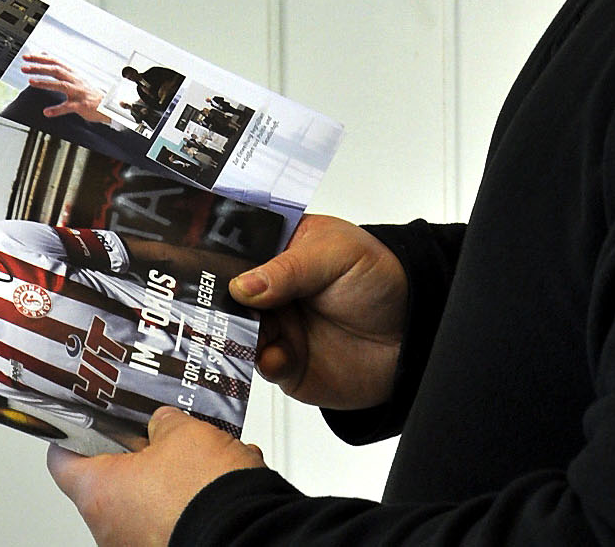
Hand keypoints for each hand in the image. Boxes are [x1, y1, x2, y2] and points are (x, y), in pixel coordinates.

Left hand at [21, 54, 105, 122]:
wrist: (106, 104)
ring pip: (61, 85)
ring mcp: (78, 92)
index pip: (55, 62)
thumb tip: (45, 54)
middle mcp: (75, 80)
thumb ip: (59, 67)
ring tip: (31, 82)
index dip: (41, 58)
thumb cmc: (87, 91)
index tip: (27, 57)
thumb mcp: (74, 76)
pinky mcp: (81, 105)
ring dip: (45, 83)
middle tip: (25, 67)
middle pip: (56, 70)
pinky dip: (57, 109)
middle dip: (39, 68)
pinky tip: (47, 112)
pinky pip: (68, 107)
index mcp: (72, 73)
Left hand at [47, 409, 264, 546]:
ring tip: (195, 452)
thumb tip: (162, 423)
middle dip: (134, 452)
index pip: (62, 460)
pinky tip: (213, 478)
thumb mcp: (182, 432)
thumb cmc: (202, 489)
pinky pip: (167, 519)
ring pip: (142, 501)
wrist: (245, 533)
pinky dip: (186, 499)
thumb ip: (163, 423)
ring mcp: (136, 546)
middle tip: (151, 429)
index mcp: (98, 492)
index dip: (72, 434)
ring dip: (166, 477)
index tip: (83, 418)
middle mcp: (109, 528)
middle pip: (107, 481)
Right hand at [229, 214, 406, 410]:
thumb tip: (243, 284)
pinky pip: (260, 366)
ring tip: (249, 334)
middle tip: (216, 307)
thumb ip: (290, 269)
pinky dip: (261, 364)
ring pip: (237, 331)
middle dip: (218, 302)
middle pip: (228, 294)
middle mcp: (271, 289)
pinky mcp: (286, 363)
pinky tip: (276, 357)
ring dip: (237, 335)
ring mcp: (276, 326)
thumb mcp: (337, 256)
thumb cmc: (381, 279)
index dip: (218, 258)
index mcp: (281, 248)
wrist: (412, 335)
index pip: (238, 249)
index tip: (201, 267)